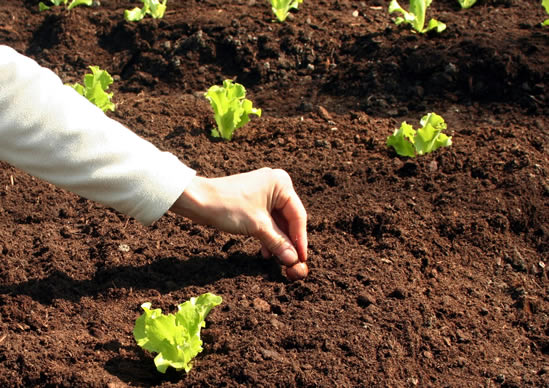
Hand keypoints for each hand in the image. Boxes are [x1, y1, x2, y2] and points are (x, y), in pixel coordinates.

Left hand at [169, 168, 307, 278]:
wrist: (198, 200)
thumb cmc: (228, 206)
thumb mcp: (258, 227)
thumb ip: (278, 243)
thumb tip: (293, 260)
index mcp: (281, 184)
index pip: (297, 215)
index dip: (300, 240)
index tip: (302, 259)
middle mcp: (275, 184)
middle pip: (289, 218)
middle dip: (288, 241)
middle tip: (292, 262)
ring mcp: (264, 191)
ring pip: (277, 221)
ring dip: (278, 240)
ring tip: (278, 260)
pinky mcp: (253, 200)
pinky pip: (267, 219)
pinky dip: (267, 235)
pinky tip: (266, 252)